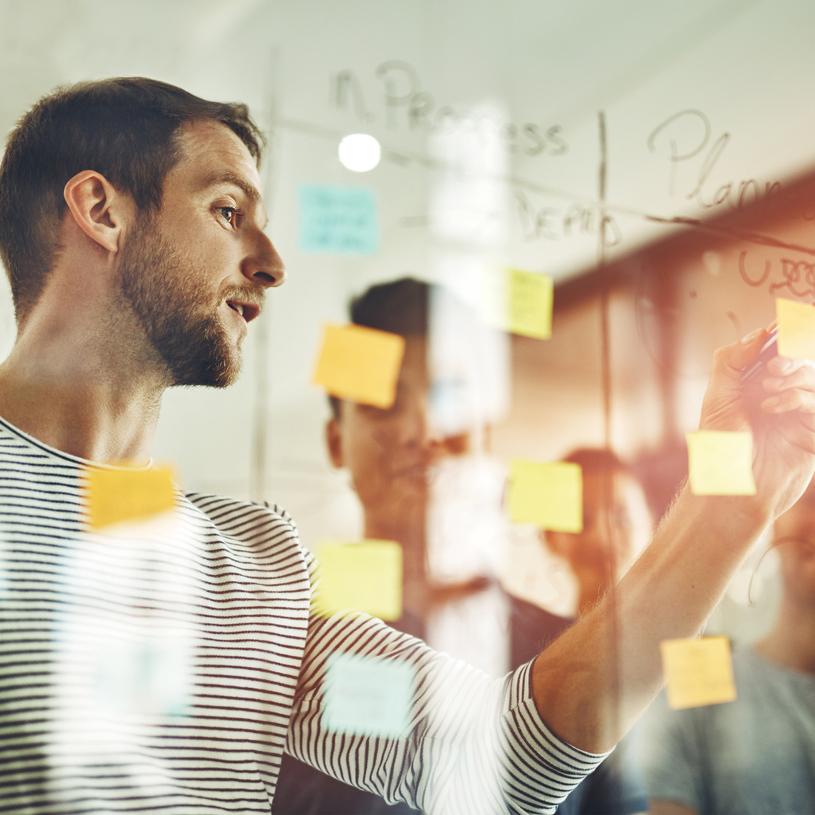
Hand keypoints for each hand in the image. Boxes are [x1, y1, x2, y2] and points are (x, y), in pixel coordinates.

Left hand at [699, 327, 814, 518]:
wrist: (730, 485)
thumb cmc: (720, 445)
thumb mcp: (718, 397)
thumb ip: (732, 361)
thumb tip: (759, 333)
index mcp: (758, 387)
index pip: (779, 354)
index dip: (782, 340)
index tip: (776, 333)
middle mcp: (781, 399)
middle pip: (802, 363)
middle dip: (790, 357)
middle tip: (772, 367)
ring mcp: (800, 417)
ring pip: (813, 380)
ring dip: (794, 377)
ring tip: (768, 389)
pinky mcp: (813, 435)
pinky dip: (798, 398)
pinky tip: (772, 407)